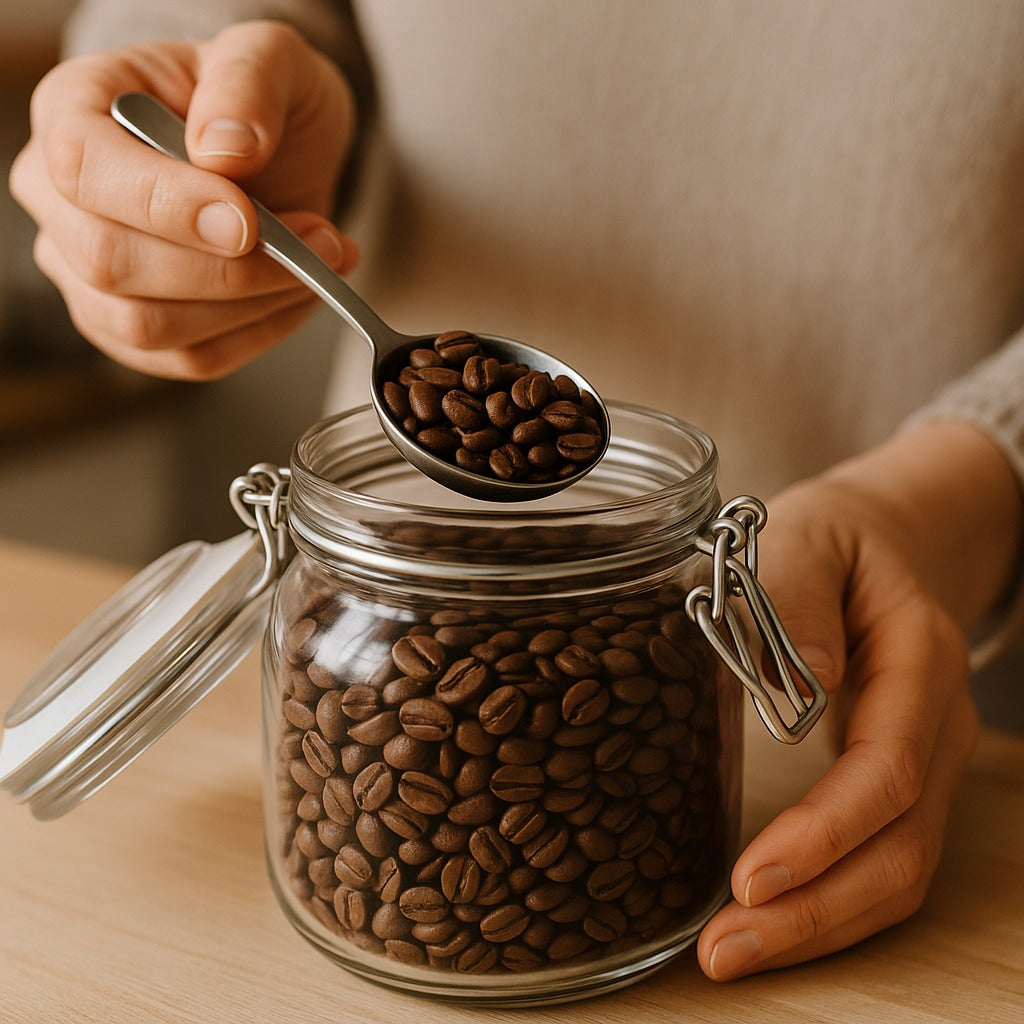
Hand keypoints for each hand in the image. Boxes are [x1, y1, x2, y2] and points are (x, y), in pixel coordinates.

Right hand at [9, 20, 358, 379]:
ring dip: (253, 306)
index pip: (85, 170)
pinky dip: (259, 335)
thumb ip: (248, 81)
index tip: (250, 221)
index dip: (167, 206)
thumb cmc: (256, 100)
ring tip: (321, 264)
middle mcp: (60, 199)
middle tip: (319, 243)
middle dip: (230, 269)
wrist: (274, 150)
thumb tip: (223, 151)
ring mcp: (86, 274)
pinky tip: (297, 294)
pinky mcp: (130, 330)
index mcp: (71, 111)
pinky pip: (190, 359)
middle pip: (112, 264)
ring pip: (150, 327)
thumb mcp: (268, 56)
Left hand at [696, 421, 1020, 978]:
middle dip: (814, 912)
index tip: (751, 878)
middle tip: (724, 950)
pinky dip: (828, 903)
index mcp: (919, 660)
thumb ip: (797, 592)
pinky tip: (769, 921)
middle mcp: (935, 725)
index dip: (825, 834)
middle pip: (899, 850)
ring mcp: (924, 760)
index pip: (886, 771)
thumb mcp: (808, 534)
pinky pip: (880, 860)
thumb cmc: (838, 538)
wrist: (888, 542)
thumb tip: (798, 682)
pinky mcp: (896, 782)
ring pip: (896, 873)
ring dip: (818, 925)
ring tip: (732, 953)